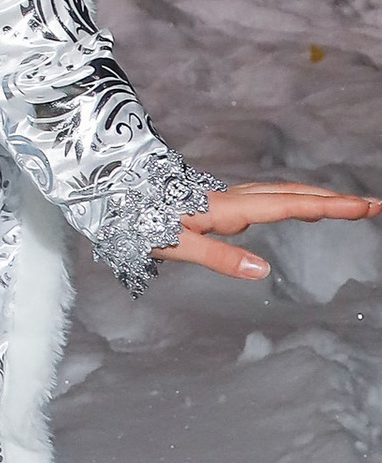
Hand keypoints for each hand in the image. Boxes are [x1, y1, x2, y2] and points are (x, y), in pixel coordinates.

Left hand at [158, 182, 381, 282]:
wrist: (108, 192)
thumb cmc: (136, 220)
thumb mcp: (174, 244)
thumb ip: (218, 257)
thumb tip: (263, 270)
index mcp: (228, 209)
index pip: (289, 206)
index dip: (329, 207)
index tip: (365, 207)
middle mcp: (233, 199)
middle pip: (293, 195)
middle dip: (335, 200)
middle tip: (375, 205)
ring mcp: (227, 199)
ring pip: (282, 193)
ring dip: (317, 198)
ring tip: (349, 206)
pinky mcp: (219, 203)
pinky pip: (267, 198)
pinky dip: (294, 199)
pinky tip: (300, 207)